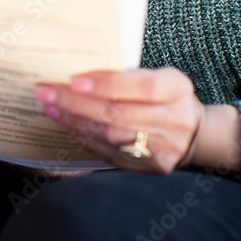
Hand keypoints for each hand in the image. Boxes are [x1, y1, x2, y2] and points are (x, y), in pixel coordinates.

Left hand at [35, 67, 203, 174]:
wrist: (193, 133)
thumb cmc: (166, 95)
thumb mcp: (158, 76)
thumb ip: (127, 75)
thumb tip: (78, 74)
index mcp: (176, 89)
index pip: (142, 86)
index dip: (106, 83)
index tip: (73, 80)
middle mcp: (174, 120)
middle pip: (119, 113)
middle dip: (76, 103)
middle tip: (47, 93)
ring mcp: (164, 148)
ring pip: (111, 135)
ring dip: (75, 121)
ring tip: (51, 108)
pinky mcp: (152, 166)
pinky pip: (111, 153)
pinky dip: (86, 138)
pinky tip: (69, 126)